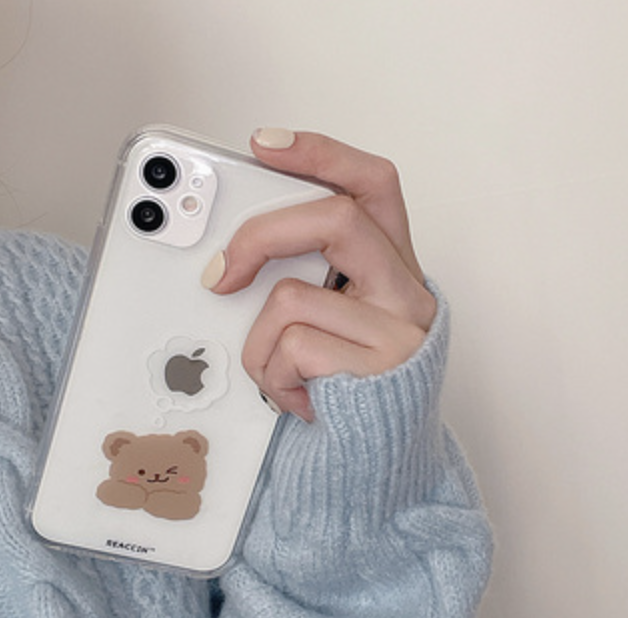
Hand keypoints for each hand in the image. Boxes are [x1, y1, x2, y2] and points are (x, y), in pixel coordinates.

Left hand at [203, 129, 435, 421]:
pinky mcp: (379, 369)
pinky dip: (274, 377)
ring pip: (293, 297)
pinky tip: (296, 397)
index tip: (262, 146)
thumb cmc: (348, 384)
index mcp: (394, 266)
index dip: (321, 154)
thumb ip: (305, 279)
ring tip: (276, 370)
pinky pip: (292, 349)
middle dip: (261, 236)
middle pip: (338, 218)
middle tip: (221, 273)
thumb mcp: (334, 320)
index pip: (373, 185)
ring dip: (260, 343)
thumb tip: (231, 256)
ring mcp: (397, 329)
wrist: (381, 461)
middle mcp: (406, 289)